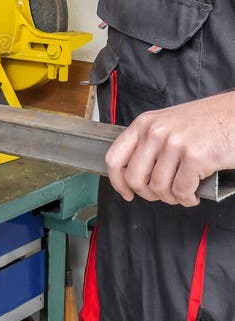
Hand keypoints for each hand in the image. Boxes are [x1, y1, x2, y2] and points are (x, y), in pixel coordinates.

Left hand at [105, 92, 234, 206]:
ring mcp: (174, 144)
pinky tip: (194, 194)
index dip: (117, 182)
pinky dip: (187, 199)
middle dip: (148, 194)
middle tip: (162, 195)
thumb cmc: (207, 121)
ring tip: (182, 192)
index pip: (115, 157)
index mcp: (144, 124)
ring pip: (158, 188)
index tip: (126, 193)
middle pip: (134, 178)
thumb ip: (150, 144)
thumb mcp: (168, 124)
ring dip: (171, 198)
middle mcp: (155, 132)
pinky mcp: (194, 157)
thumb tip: (136, 175)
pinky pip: (181, 191)